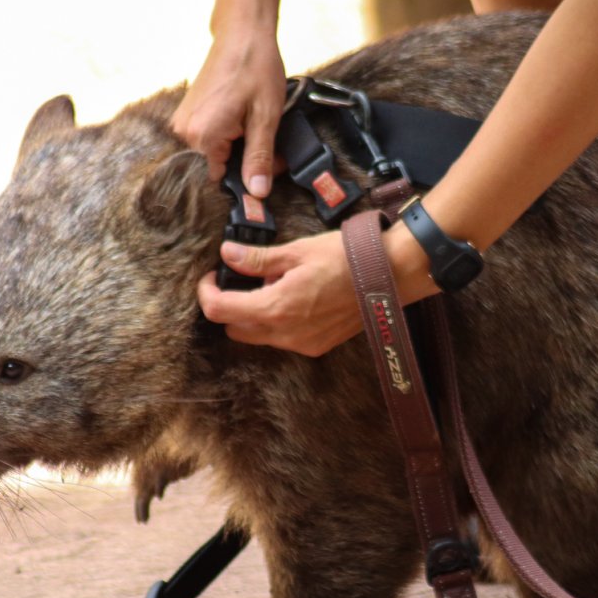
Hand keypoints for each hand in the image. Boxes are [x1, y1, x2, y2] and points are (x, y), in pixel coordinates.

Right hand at [170, 31, 286, 193]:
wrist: (242, 34)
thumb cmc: (256, 68)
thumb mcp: (266, 117)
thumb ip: (260, 157)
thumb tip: (258, 193)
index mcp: (203, 136)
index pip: (221, 180)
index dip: (249, 177)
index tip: (271, 165)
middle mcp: (184, 132)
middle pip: (216, 167)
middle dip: (244, 161)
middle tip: (270, 143)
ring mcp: (182, 122)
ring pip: (212, 153)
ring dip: (236, 147)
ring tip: (254, 125)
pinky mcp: (187, 113)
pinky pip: (207, 138)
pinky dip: (227, 135)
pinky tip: (242, 119)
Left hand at [197, 232, 359, 356]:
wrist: (390, 276)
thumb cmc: (345, 258)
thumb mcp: (297, 250)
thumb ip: (258, 258)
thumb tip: (227, 254)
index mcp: (276, 307)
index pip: (219, 310)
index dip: (206, 292)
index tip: (211, 275)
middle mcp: (285, 333)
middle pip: (235, 329)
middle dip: (229, 306)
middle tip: (240, 279)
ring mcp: (302, 344)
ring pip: (258, 336)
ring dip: (254, 314)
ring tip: (274, 284)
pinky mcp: (317, 346)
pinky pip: (283, 339)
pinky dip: (277, 321)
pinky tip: (295, 297)